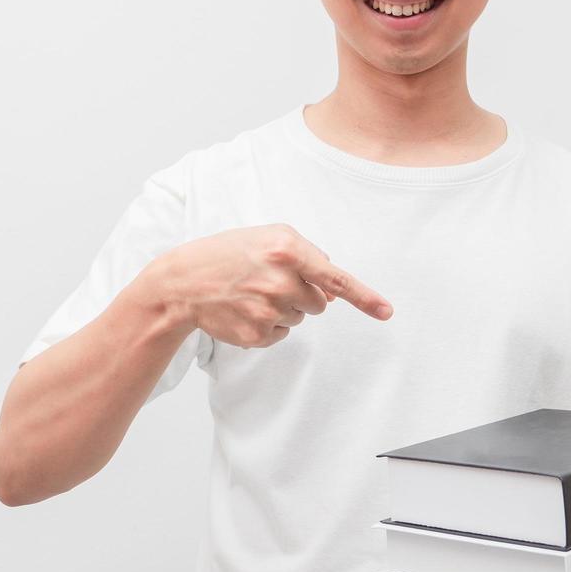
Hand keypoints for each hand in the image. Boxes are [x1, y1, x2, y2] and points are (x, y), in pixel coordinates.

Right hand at [163, 223, 392, 348]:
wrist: (183, 282)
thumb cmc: (229, 254)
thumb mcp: (268, 237)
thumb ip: (308, 255)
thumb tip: (334, 293)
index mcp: (286, 249)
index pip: (334, 277)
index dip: (364, 296)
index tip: (386, 312)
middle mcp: (280, 280)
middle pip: (320, 302)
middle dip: (303, 294)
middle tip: (269, 281)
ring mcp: (268, 310)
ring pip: (300, 318)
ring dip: (284, 308)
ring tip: (252, 293)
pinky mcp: (257, 334)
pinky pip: (282, 334)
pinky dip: (268, 324)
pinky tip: (245, 310)